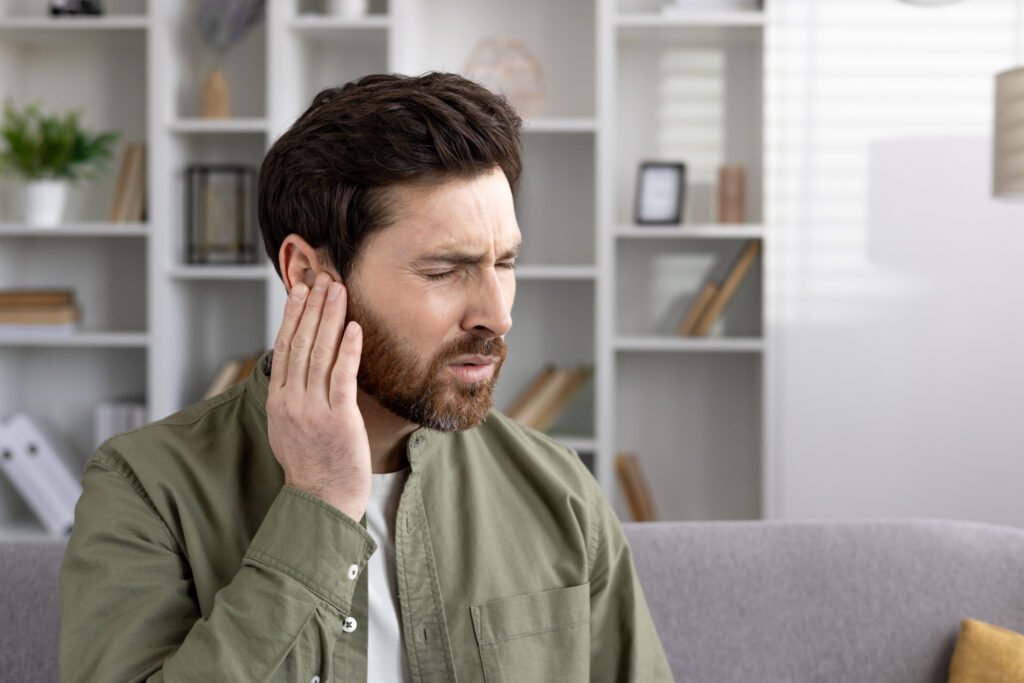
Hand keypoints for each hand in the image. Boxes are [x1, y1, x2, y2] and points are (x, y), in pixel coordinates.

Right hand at [266, 272, 370, 521]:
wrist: (321, 501)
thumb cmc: (313, 466)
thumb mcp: (291, 427)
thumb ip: (294, 396)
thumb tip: (299, 368)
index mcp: (279, 400)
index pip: (285, 346)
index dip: (294, 314)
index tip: (302, 288)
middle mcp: (291, 400)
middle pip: (301, 341)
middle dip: (313, 305)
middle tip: (323, 275)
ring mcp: (313, 409)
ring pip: (320, 353)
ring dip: (330, 317)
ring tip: (338, 289)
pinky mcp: (338, 419)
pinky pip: (342, 377)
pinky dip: (347, 350)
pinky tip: (354, 327)